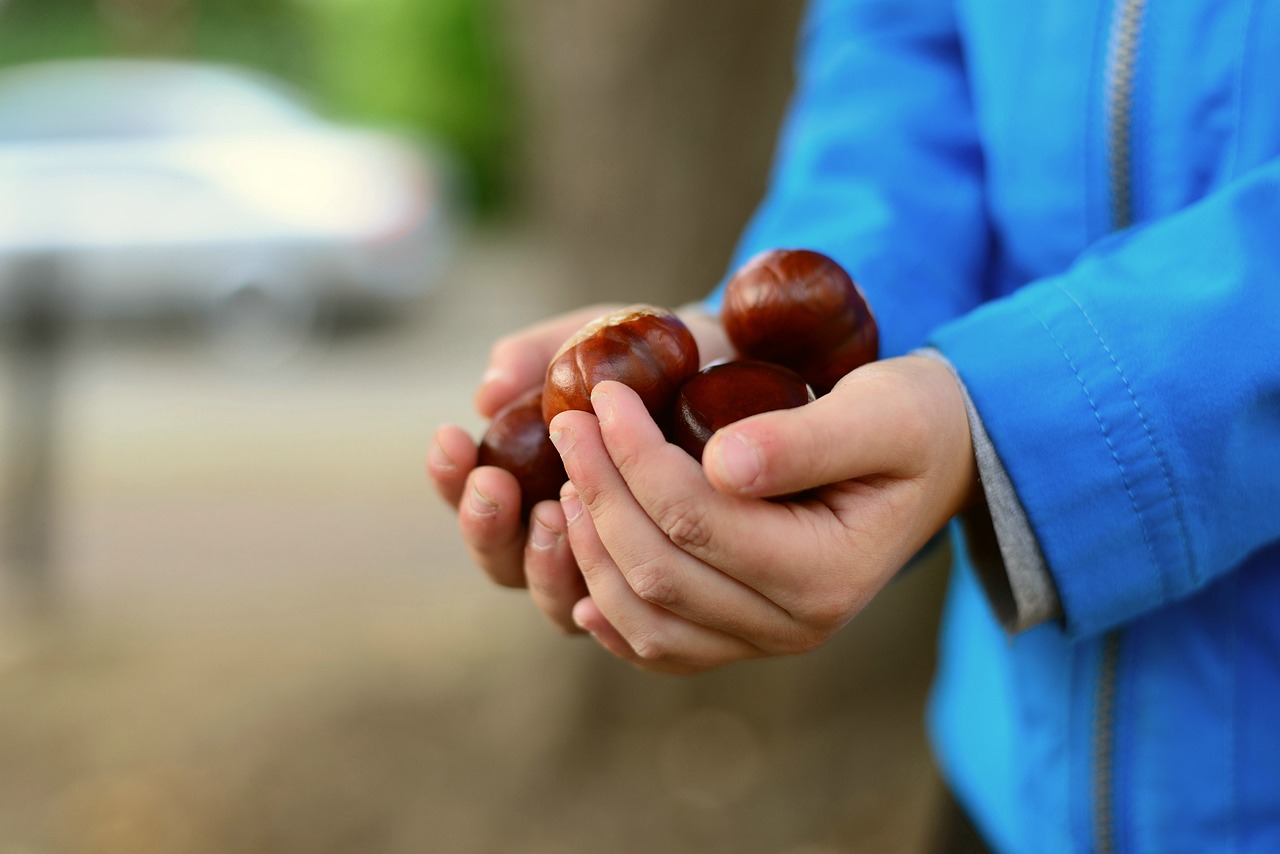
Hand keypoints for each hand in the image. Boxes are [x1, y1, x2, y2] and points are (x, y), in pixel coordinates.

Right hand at [427, 302, 732, 633]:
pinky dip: (608, 601)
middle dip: (487, 527)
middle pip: (502, 562)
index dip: (449, 479)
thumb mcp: (598, 342)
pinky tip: (604, 575)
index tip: (453, 438)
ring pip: (556, 600)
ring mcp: (616, 572)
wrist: (743, 377)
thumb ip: (542, 357)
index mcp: (532, 483)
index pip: (473, 498)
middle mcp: (567, 538)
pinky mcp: (671, 596)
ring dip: (543, 562)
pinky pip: (629, 625)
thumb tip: (489, 391)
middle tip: (495, 485)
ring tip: (557, 511)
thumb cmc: (657, 364)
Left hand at [549, 355, 975, 672]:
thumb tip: (722, 463)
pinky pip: (663, 646)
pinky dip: (612, 617)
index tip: (604, 395)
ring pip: (647, 617)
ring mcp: (765, 639)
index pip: (696, 518)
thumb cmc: (911, 424)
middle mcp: (794, 624)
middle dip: (601, 491)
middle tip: (570, 423)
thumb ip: (806, 439)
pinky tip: (578, 580)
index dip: (634, 457)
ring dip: (594, 549)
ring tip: (568, 479)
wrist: (936, 461)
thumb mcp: (881, 413)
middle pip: (659, 570)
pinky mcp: (743, 635)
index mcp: (825, 573)